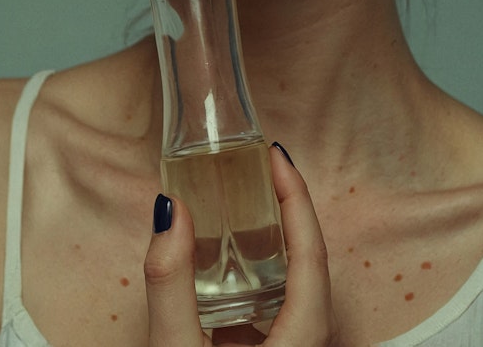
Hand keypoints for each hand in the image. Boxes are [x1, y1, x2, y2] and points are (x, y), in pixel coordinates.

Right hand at [144, 144, 337, 345]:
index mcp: (303, 336)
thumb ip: (172, 285)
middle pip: (308, 262)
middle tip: (262, 168)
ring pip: (294, 286)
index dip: (296, 196)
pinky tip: (224, 268)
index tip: (276, 155)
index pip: (312, 252)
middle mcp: (311, 342)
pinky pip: (277, 309)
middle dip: (287, 209)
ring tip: (247, 201)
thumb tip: (171, 210)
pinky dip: (255, 277)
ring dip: (272, 242)